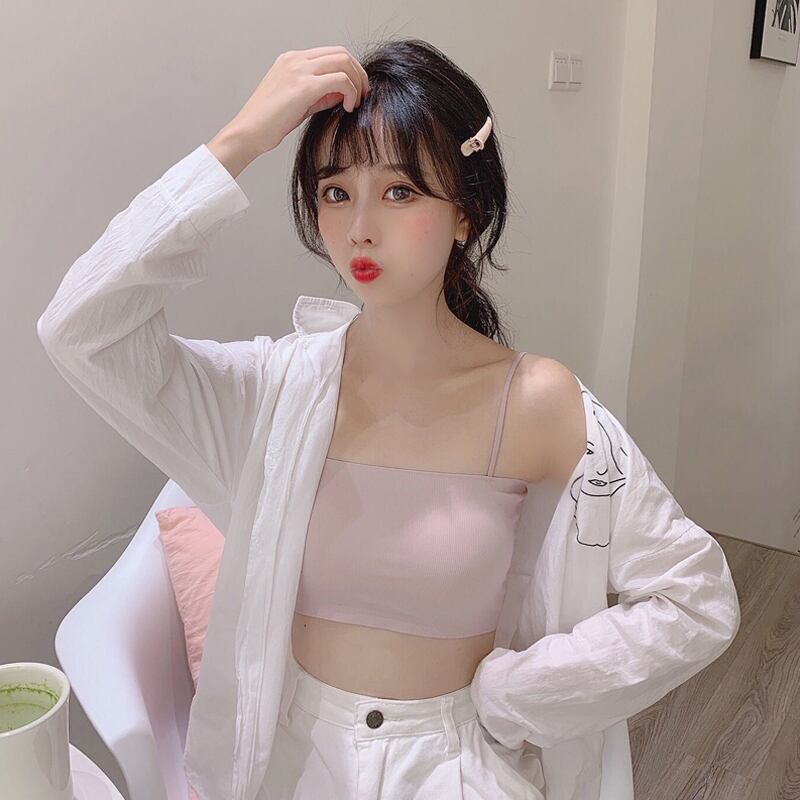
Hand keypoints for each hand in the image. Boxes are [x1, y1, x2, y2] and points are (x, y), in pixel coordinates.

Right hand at [227, 45, 369, 157]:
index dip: (350, 70)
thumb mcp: (299, 104)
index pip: (331, 54)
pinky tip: (347, 108)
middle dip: (359, 74)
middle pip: (341, 53)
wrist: (248, 132)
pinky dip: (350, 92)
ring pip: (343, 62)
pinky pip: (340, 80)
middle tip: (363, 95)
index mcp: (292, 60)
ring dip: (357, 82)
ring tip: (355, 103)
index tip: (356, 90)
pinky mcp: (304, 86)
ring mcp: (299, 70)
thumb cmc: (269, 123)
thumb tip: (342, 94)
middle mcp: (296, 60)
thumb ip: (321, 95)